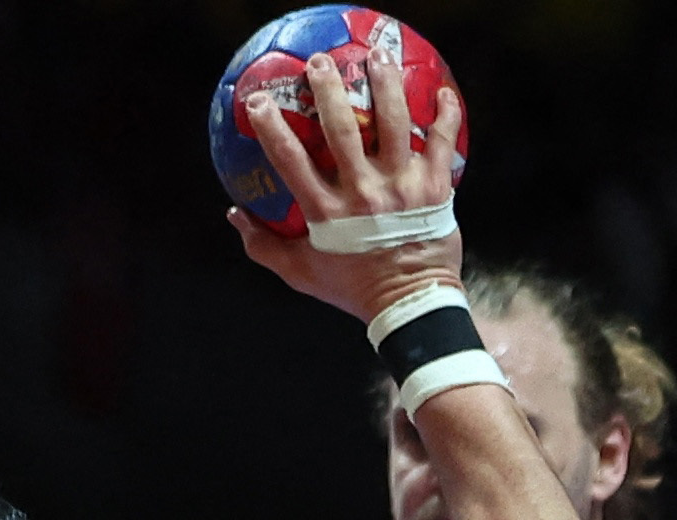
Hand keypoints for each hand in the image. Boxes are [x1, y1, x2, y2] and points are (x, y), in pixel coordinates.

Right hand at [223, 41, 466, 325]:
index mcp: (326, 213)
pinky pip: (440, 140)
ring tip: (376, 57)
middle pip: (342, 129)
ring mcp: (401, 187)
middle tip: (319, 62)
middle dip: (327, 90)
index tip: (257, 100)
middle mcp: (363, 194)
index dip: (271, 127)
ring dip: (384, 83)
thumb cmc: (352, 288)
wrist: (411, 305)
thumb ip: (263, 245)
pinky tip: (441, 90)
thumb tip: (233, 214)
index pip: (291, 161)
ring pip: (393, 122)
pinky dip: (443, 113)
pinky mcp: (435, 187)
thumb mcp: (300, 273)